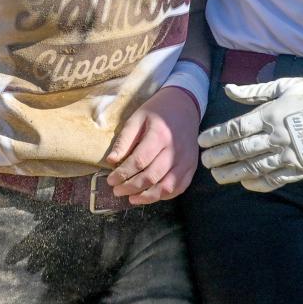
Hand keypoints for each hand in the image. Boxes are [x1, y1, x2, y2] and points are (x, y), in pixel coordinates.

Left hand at [104, 87, 200, 204]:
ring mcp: (186, 160)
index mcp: (159, 135)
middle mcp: (175, 150)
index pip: (139, 161)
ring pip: (166, 187)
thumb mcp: (136, 118)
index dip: (123, 174)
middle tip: (117, 191)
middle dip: (130, 187)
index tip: (110, 180)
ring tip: (131, 198)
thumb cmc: (157, 112)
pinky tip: (150, 195)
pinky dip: (164, 196)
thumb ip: (124, 140)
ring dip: (147, 197)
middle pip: (151, 176)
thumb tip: (111, 161)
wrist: (184, 106)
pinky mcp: (192, 166)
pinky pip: (179, 188)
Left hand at [198, 76, 302, 191]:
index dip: (217, 136)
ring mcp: (290, 154)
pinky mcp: (302, 166)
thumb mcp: (282, 86)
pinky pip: (276, 179)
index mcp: (271, 115)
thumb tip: (228, 90)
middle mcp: (277, 136)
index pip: (236, 129)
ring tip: (218, 176)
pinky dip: (259, 183)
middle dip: (220, 156)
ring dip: (234, 173)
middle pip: (241, 150)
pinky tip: (246, 184)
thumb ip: (253, 92)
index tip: (203, 141)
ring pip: (255, 167)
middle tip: (205, 162)